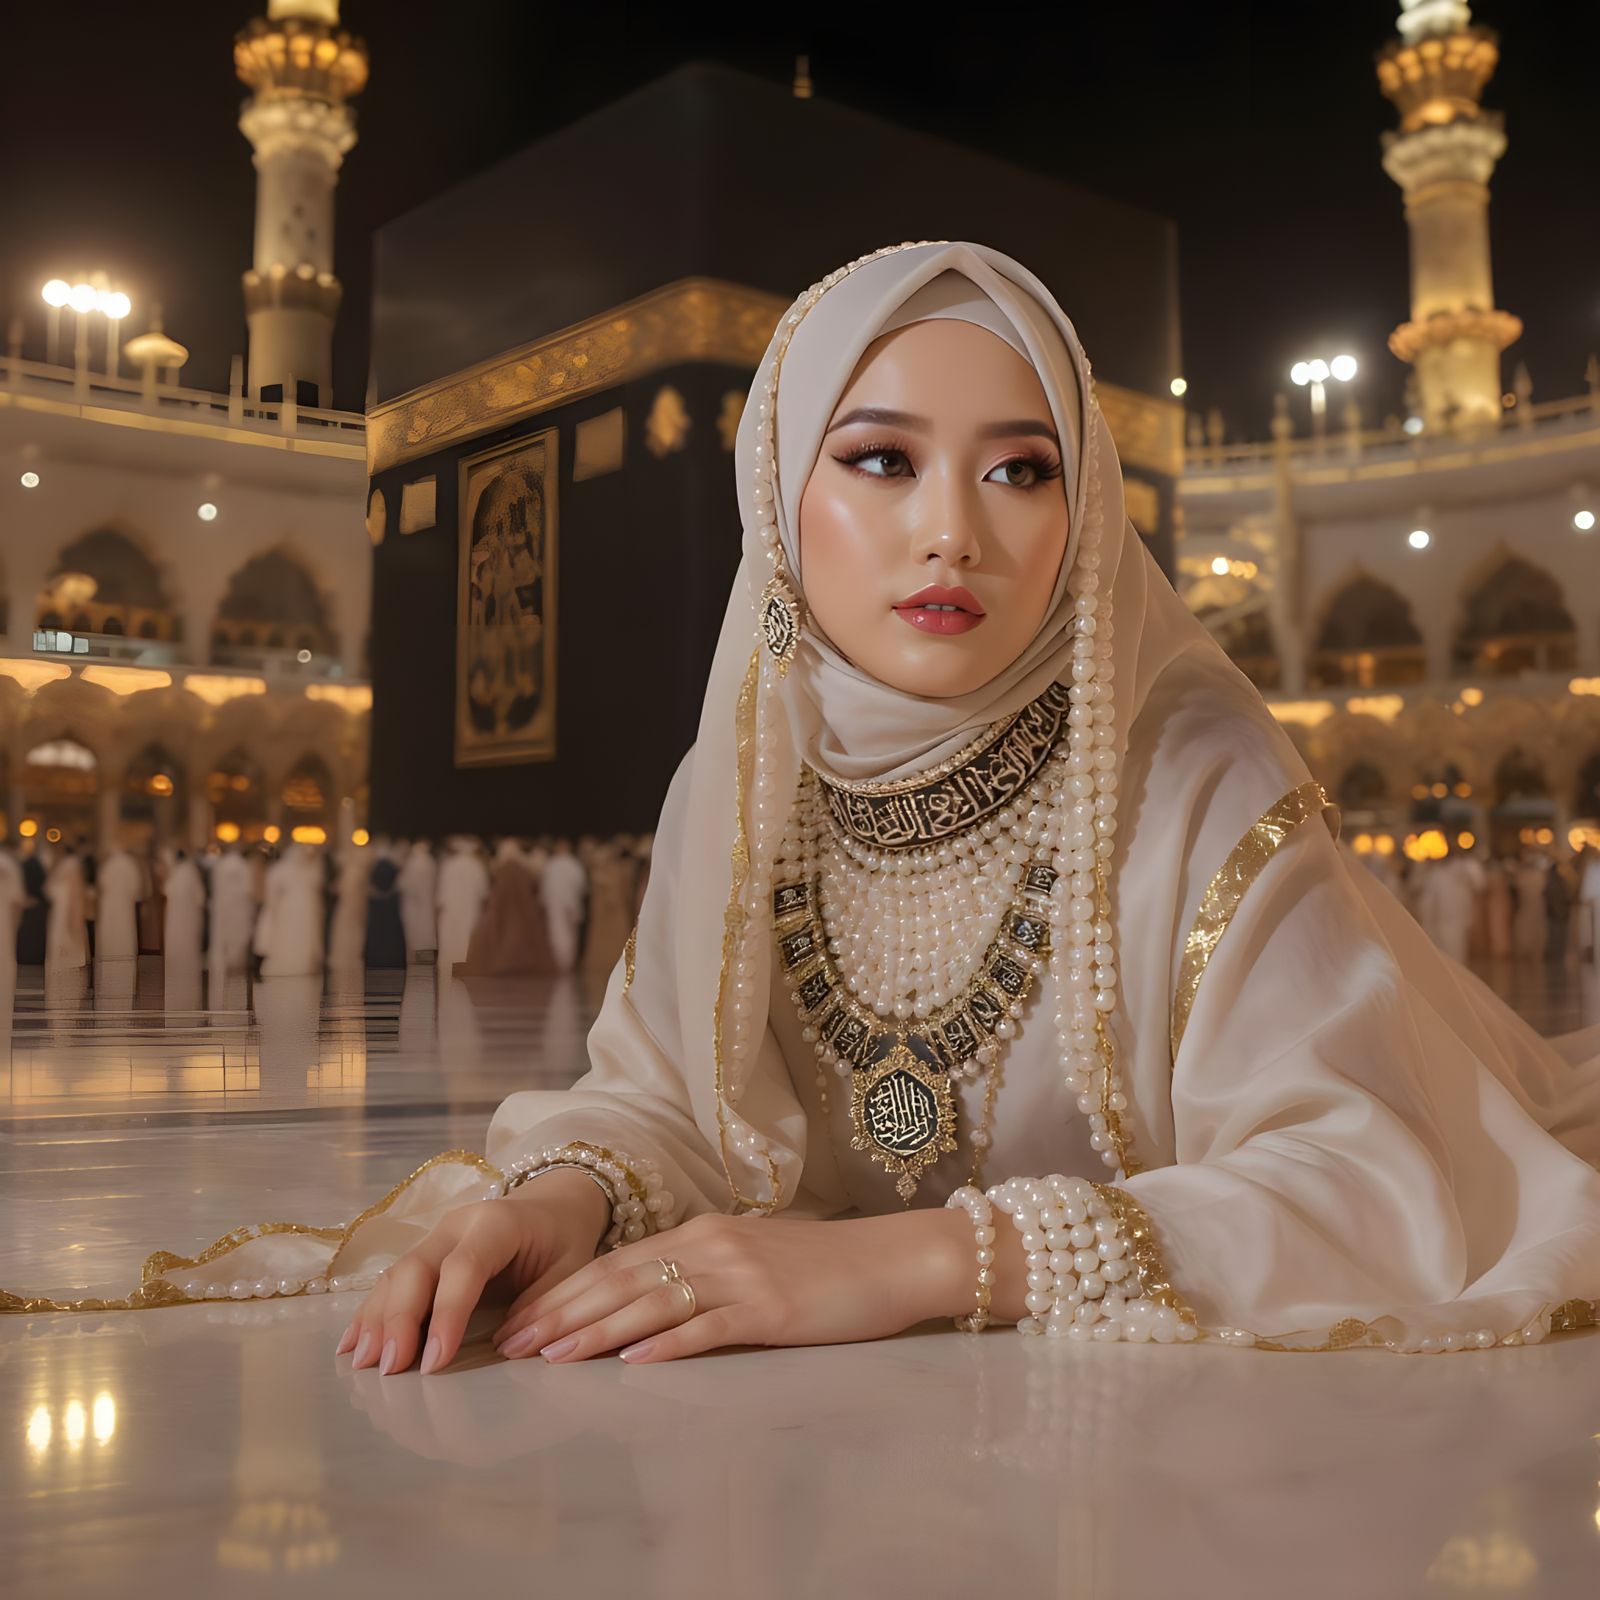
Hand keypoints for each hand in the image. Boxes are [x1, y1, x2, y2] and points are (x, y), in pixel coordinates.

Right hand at [335, 1167, 611, 1375]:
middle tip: (388, 1368)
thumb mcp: (571, 1269)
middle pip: (417, 1267)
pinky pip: (392, 1280)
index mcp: (498, 1223)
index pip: (463, 1267)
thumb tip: (508, 1349)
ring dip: (376, 1319)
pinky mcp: (425, 1253)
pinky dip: (371, 1312)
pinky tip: (351, 1344)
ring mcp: (436, 1236)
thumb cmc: (564, 1241)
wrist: (556, 1206)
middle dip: (399, 1319)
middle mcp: (458, 1225)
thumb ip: (544, 1305)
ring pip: (397, 1274)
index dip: (447, 1314)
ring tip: (361, 1363)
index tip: (433, 1362)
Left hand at [490, 1208, 973, 1365]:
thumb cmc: (825, 1266)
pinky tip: (634, 1362)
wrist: (893, 1258)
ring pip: (653, 1303)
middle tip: (513, 1342)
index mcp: (705, 1232)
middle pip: (622, 1280)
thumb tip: (646, 1305)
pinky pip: (710, 1327)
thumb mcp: (752, 1257)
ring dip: (596, 1330)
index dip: (565, 1291)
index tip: (522, 1319)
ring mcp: (742, 1275)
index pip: (618, 1263)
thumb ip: (701, 1271)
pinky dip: (668, 1344)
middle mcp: (715, 1246)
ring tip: (552, 1355)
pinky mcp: (772, 1309)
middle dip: (562, 1312)